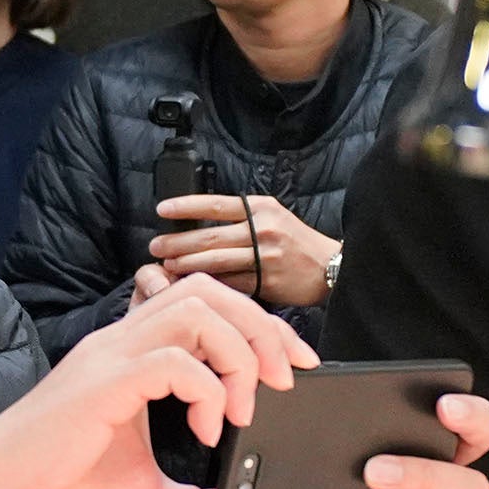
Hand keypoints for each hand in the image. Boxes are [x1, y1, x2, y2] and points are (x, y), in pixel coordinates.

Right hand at [0, 274, 311, 488]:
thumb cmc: (60, 487)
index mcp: (134, 355)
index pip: (206, 304)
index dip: (259, 324)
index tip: (293, 367)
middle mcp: (122, 343)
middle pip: (209, 292)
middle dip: (264, 328)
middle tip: (287, 380)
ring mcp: (111, 358)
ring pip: (197, 311)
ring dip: (239, 355)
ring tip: (244, 409)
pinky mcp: (102, 384)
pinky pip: (173, 361)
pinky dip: (208, 391)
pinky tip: (207, 430)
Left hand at [149, 195, 339, 307]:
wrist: (332, 267)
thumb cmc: (298, 243)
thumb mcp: (274, 217)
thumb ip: (243, 218)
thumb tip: (200, 226)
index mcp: (262, 208)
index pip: (216, 204)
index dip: (186, 207)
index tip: (163, 210)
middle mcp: (263, 229)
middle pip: (211, 236)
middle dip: (178, 242)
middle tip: (156, 247)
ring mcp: (266, 256)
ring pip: (216, 261)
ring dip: (187, 264)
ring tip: (166, 267)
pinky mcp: (268, 282)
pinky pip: (231, 283)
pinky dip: (209, 284)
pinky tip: (193, 284)